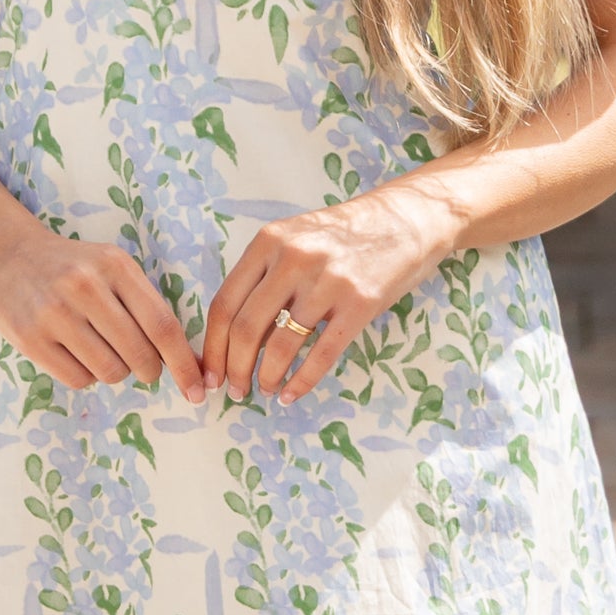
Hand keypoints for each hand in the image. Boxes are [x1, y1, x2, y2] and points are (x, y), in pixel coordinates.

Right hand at [0, 213, 203, 396]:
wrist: (5, 252)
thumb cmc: (71, 267)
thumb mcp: (111, 268)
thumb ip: (147, 307)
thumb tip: (187, 361)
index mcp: (115, 266)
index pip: (163, 326)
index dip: (185, 364)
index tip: (199, 389)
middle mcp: (85, 287)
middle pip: (140, 355)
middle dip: (149, 369)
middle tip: (142, 365)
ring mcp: (54, 314)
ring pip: (110, 372)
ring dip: (114, 370)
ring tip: (99, 348)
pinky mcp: (30, 338)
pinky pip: (79, 380)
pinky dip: (85, 375)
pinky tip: (74, 352)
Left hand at [201, 184, 458, 400]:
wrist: (406, 219)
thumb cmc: (344, 235)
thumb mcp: (295, 238)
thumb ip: (264, 275)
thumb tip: (232, 335)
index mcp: (269, 242)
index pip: (224, 304)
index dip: (212, 346)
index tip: (209, 372)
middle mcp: (294, 259)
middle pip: (246, 329)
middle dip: (234, 369)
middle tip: (236, 390)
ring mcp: (328, 282)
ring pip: (281, 346)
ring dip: (267, 378)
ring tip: (265, 390)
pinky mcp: (360, 304)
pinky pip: (322, 354)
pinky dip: (302, 382)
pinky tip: (292, 395)